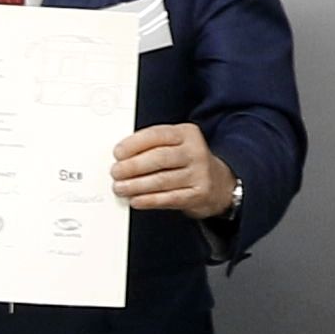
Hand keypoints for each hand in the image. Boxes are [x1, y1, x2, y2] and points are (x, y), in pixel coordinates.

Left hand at [112, 123, 239, 221]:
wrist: (218, 184)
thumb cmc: (187, 162)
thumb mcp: (176, 145)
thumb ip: (152, 146)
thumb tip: (122, 156)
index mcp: (186, 133)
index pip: (157, 135)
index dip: (134, 144)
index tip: (118, 153)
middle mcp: (195, 151)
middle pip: (159, 158)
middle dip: (133, 166)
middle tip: (116, 172)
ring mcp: (199, 173)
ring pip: (162, 180)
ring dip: (136, 186)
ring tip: (121, 188)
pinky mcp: (198, 194)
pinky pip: (169, 198)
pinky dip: (150, 200)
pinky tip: (136, 200)